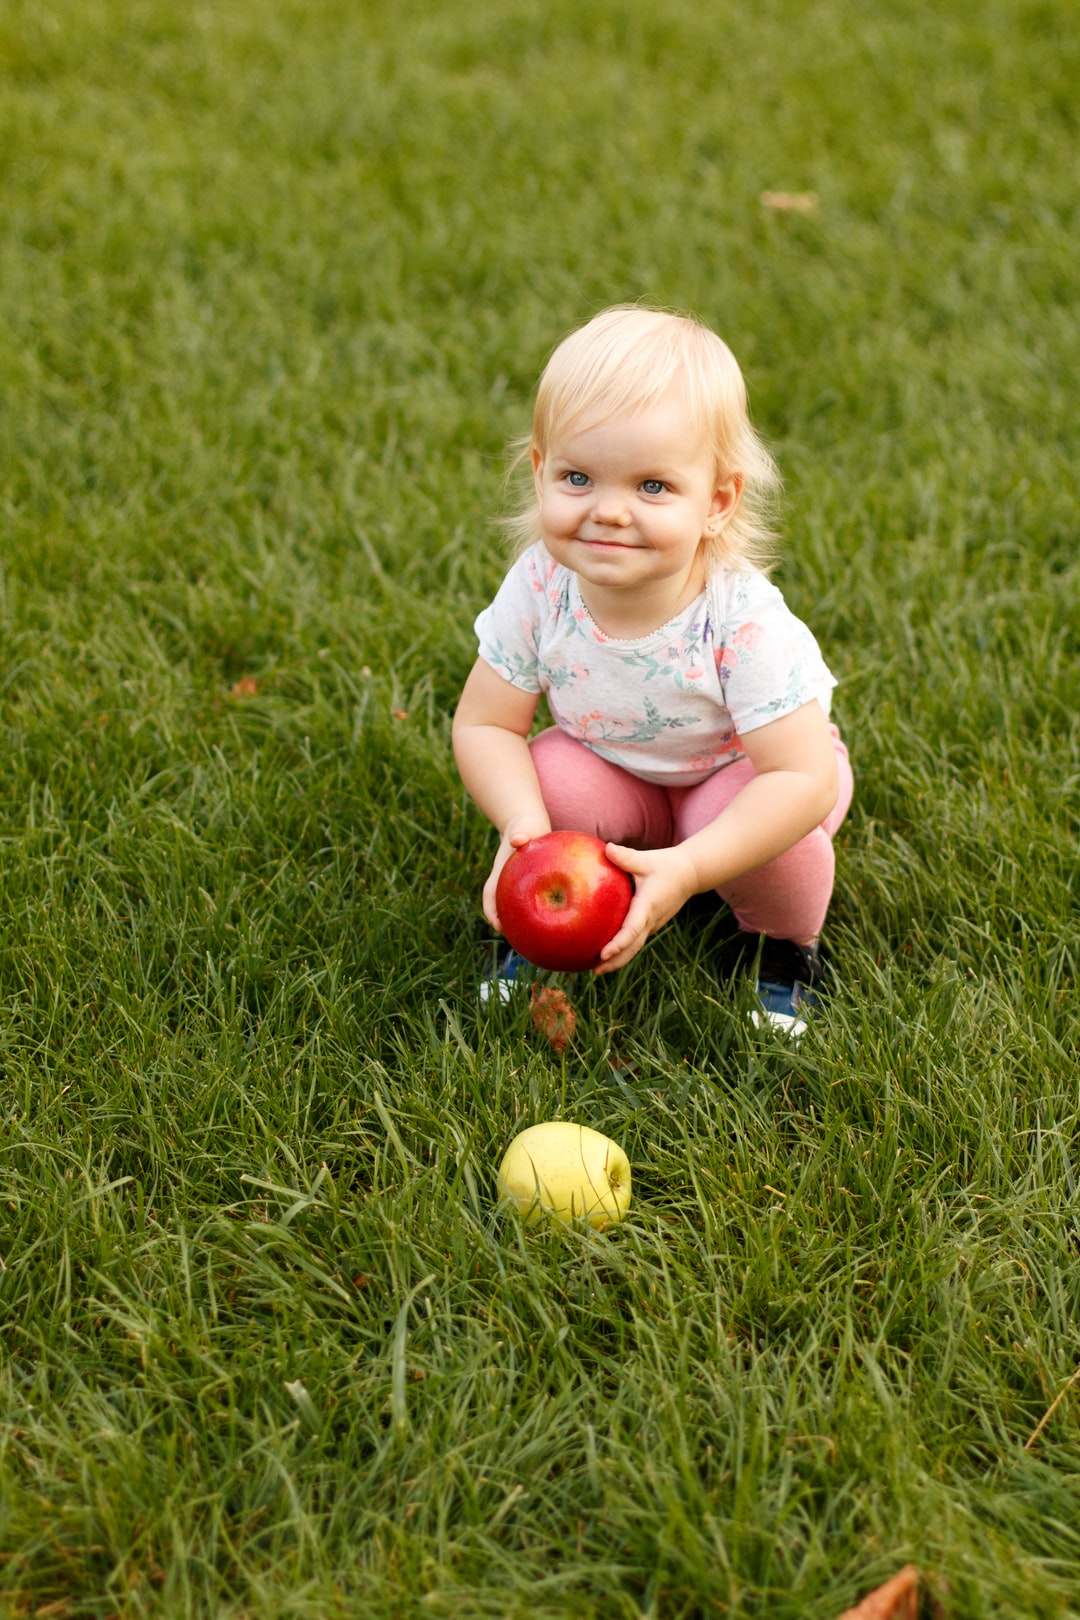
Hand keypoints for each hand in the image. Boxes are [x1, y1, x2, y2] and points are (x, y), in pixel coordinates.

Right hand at [482, 815, 550, 931]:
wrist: (528, 824)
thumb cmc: (527, 825)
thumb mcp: (524, 827)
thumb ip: (521, 832)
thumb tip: (518, 839)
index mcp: (501, 871)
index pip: (490, 894)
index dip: (491, 910)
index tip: (497, 925)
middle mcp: (506, 880)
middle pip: (500, 906)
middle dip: (505, 922)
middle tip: (516, 940)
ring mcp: (516, 884)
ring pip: (514, 905)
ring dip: (519, 921)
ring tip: (533, 938)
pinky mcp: (529, 885)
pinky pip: (530, 901)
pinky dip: (535, 912)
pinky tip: (551, 922)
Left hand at [592, 843, 699, 973]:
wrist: (689, 874)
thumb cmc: (666, 865)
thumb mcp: (646, 859)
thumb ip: (626, 857)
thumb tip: (607, 849)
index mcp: (648, 906)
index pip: (632, 929)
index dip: (619, 943)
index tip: (604, 953)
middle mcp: (651, 920)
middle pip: (633, 948)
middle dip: (615, 962)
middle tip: (594, 972)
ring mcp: (652, 925)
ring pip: (635, 948)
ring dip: (618, 960)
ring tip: (596, 970)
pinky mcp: (651, 925)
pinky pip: (636, 941)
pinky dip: (623, 950)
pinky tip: (606, 954)